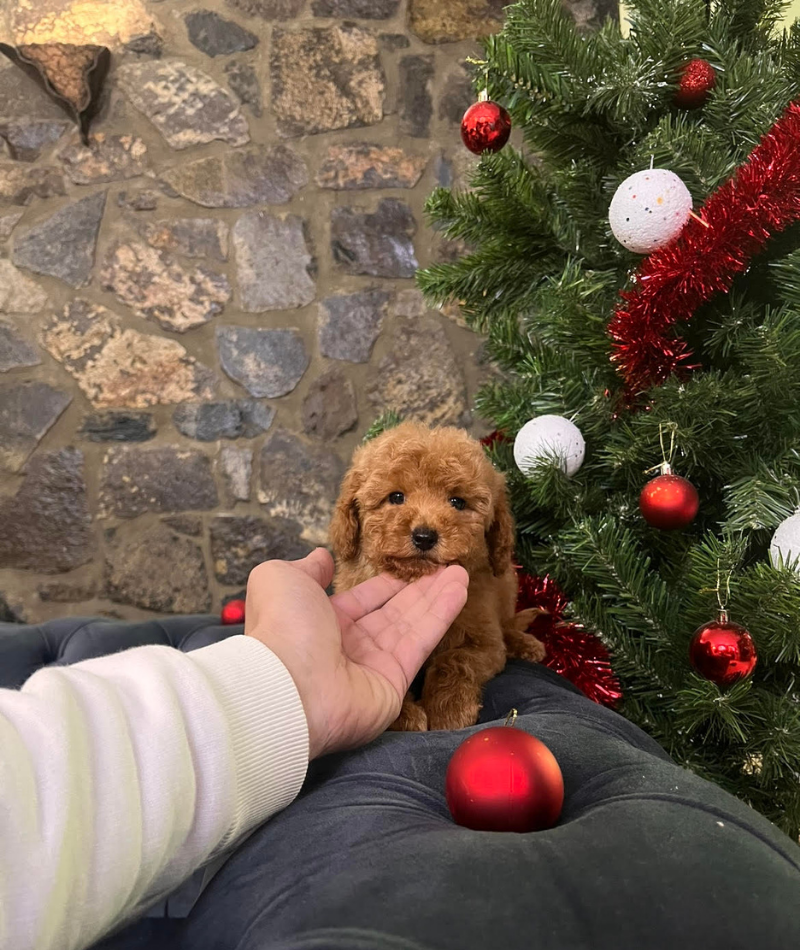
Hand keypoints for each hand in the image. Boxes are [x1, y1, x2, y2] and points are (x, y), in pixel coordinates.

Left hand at [244, 548, 468, 758]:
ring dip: (437, 597)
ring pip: (411, 624)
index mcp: (319, 622)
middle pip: (392, 612)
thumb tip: (322, 558)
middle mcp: (347, 645)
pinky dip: (441, 614)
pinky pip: (420, 642)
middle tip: (445, 567)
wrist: (287, 686)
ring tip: (461, 572)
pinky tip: (459, 589)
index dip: (386, 584)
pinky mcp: (394, 684)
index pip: (361, 601)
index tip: (409, 567)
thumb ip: (306, 568)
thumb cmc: (282, 627)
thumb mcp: (280, 580)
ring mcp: (372, 667)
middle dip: (419, 589)